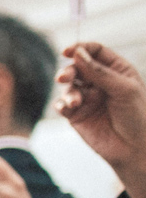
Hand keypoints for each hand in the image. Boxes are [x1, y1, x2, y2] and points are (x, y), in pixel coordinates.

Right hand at [57, 43, 145, 186]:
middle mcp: (99, 82)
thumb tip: (77, 53)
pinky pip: (61, 104)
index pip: (95, 51)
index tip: (68, 51)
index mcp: (116, 70)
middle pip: (77, 67)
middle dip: (69, 71)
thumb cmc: (136, 116)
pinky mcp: (75, 115)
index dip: (81, 48)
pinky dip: (61, 104)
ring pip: (68, 86)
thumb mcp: (123, 88)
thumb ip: (99, 71)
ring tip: (75, 103)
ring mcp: (87, 98)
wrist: (133, 148)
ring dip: (68, 92)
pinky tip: (67, 109)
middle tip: (65, 78)